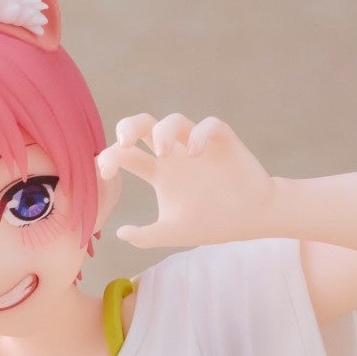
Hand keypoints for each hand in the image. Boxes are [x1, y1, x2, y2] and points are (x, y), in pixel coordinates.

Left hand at [96, 113, 276, 249]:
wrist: (251, 219)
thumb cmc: (211, 223)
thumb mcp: (173, 232)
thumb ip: (146, 235)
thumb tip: (119, 233)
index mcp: (158, 171)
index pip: (126, 154)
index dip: (111, 157)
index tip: (105, 172)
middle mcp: (174, 153)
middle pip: (144, 125)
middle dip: (129, 126)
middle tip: (124, 142)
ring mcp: (197, 145)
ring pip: (175, 120)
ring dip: (164, 131)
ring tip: (162, 152)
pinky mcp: (223, 141)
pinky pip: (210, 125)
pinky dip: (200, 134)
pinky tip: (195, 152)